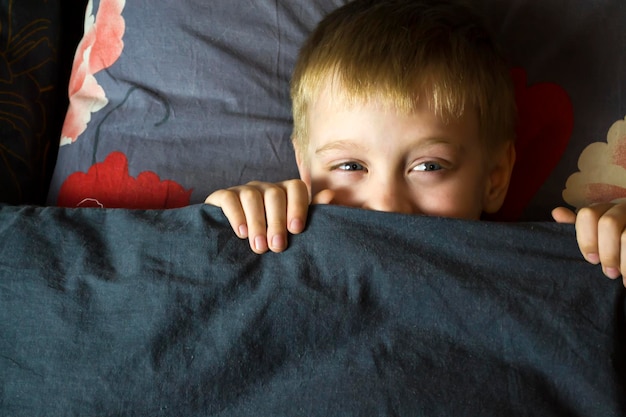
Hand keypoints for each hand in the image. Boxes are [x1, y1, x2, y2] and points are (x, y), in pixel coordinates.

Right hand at [205, 180, 333, 253]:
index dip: (298, 206)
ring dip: (257, 223)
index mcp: (285, 192)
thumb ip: (311, 213)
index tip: (296, 230)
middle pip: (275, 194)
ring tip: (259, 247)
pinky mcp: (222, 196)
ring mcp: (243, 190)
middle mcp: (265, 187)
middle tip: (276, 247)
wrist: (234, 242)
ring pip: (252, 196)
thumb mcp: (292, 228)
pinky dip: (236, 215)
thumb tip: (330, 194)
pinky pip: (229, 198)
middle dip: (277, 222)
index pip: (296, 187)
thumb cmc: (271, 236)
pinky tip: (241, 233)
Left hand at [553, 204, 625, 285]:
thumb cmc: (615, 245)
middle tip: (609, 273)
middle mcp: (623, 208)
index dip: (586, 239)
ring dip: (624, 261)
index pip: (587, 215)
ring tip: (624, 278)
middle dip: (607, 252)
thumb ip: (579, 226)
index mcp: (605, 209)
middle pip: (608, 223)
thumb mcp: (597, 236)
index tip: (591, 260)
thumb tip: (557, 213)